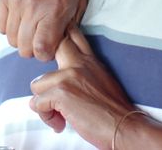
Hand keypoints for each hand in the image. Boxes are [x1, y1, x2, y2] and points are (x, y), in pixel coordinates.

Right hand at [0, 0, 88, 59]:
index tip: (51, 47)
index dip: (46, 54)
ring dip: (21, 38)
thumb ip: (68, 27)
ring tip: (32, 28)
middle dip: (34, 48)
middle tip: (42, 37)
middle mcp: (33, 6)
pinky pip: (0, 24)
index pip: (41, 50)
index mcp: (54, 10)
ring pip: (10, 38)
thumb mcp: (80, 0)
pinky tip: (21, 19)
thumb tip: (55, 46)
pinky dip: (9, 26)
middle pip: (24, 48)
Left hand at [28, 29, 138, 148]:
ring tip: (59, 114)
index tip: (54, 55)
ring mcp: (68, 76)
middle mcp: (79, 63)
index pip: (71, 35)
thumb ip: (84, 74)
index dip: (58, 41)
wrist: (125, 127)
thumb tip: (63, 82)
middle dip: (45, 68)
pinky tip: (60, 123)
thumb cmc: (115, 111)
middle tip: (50, 89)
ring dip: (44, 103)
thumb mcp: (102, 81)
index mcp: (90, 60)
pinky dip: (47, 117)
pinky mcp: (61, 93)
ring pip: (36, 84)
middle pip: (49, 48)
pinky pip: (37, 104)